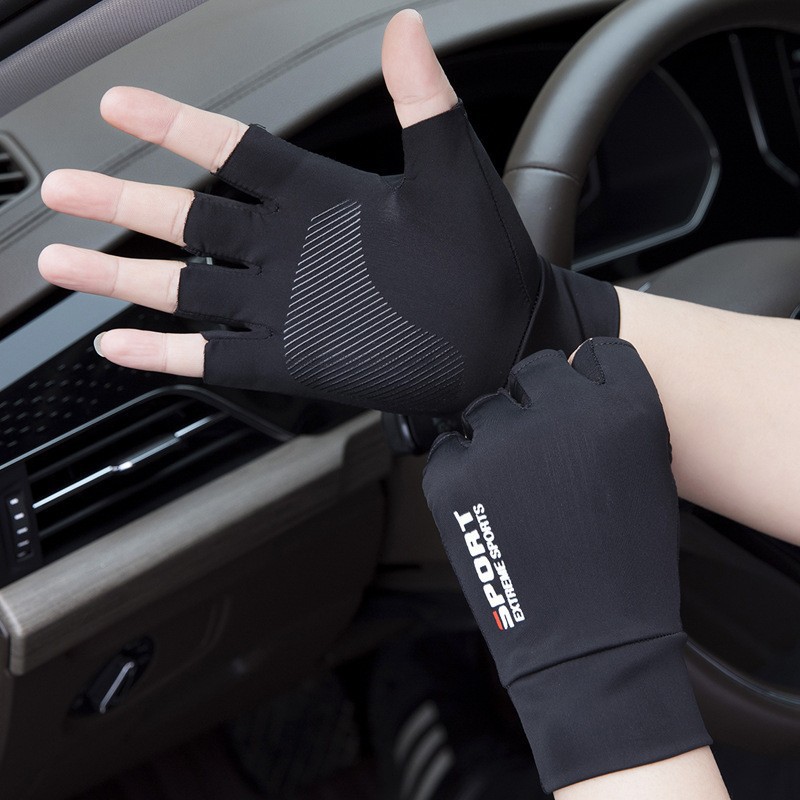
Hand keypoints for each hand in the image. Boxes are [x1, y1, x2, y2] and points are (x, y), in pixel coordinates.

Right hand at [38, 10, 539, 413]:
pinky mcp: (291, 359)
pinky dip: (165, 353)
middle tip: (62, 187)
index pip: (235, 153)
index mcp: (320, 199)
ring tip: (63, 260)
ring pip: (185, 289)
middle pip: (187, 221)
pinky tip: (119, 345)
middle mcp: (289, 251)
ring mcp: (284, 307)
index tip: (121, 104)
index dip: (176, 127)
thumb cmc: (488, 261)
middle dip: (122, 203)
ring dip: (122, 276)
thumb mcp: (453, 175)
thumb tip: (405, 26)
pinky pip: (214, 357)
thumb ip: (422, 104)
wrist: (502, 340)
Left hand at [422, 338, 708, 791]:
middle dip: (536, 405)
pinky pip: (451, 447)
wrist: (590, 644)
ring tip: (515, 490)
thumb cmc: (624, 568)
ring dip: (498, 438)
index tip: (576, 407)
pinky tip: (488, 506)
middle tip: (540, 453)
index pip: (595, 355)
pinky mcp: (452, 474)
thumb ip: (610, 419)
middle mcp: (560, 411)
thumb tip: (571, 390)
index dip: (584, 384)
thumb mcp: (643, 476)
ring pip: (487, 409)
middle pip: (533, 373)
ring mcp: (500, 441)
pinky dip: (464, 469)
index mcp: (622, 407)